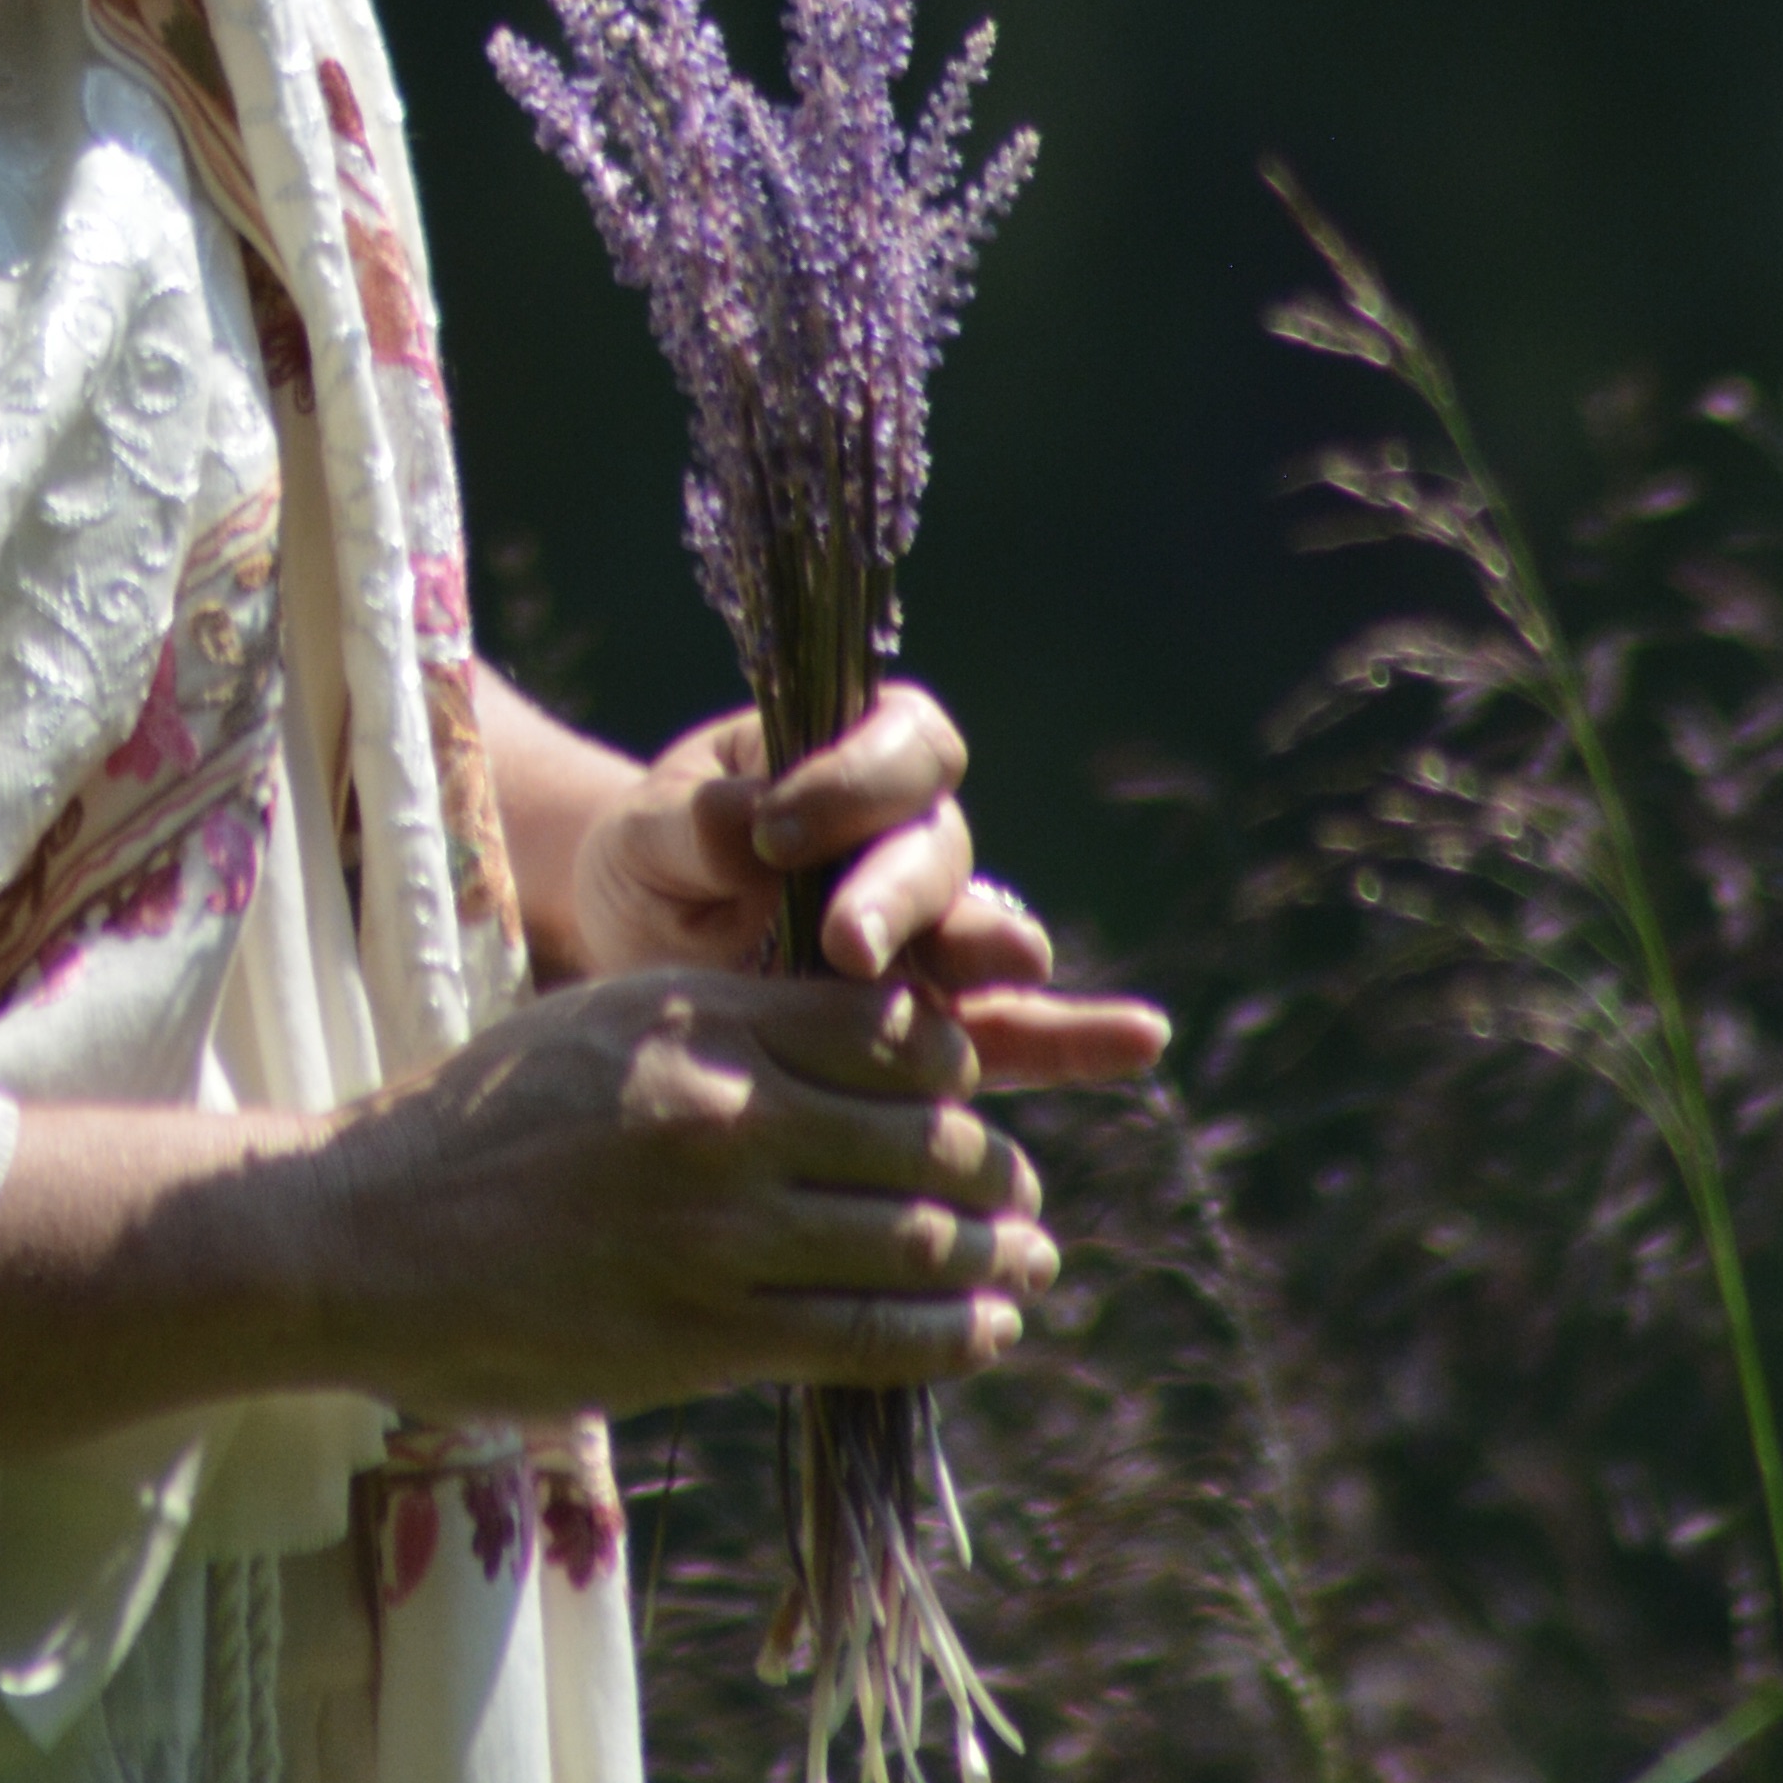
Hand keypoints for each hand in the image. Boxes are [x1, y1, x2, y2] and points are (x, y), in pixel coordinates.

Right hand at [301, 965, 1057, 1425]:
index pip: (892, 1030)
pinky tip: (982, 1329)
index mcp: (695, 1017)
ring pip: (917, 1240)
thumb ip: (723, 1033)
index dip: (953, 1067)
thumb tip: (857, 1061)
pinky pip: (872, 1334)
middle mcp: (723, 1111)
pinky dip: (950, 1334)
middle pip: (928, 1136)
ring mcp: (719, 1228)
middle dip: (994, 1171)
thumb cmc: (476, 1127)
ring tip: (1025, 1265)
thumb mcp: (599, 1028)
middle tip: (1020, 1196)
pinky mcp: (707, 1333)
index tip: (966, 1098)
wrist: (357, 1238)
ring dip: (996, 1257)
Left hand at [562, 681, 1168, 1092]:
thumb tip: (749, 823)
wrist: (640, 953)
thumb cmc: (651, 865)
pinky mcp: (939, 1021)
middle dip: (898, 893)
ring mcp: (936, 935)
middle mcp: (912, 841)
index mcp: (850, 756)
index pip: (902, 742)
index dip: (859, 778)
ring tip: (1002, 972)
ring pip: (985, 937)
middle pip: (942, 851)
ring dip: (984, 958)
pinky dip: (1079, 1037)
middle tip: (842, 944)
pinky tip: (1142, 1040)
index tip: (775, 829)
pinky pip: (1018, 1028)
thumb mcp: (645, 834)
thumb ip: (691, 824)